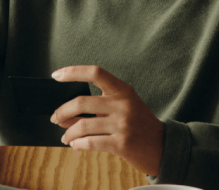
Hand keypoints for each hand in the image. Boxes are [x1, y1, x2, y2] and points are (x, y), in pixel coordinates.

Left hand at [49, 65, 164, 175]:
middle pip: (81, 102)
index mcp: (123, 90)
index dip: (73, 72)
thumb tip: (64, 115)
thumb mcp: (124, 107)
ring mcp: (122, 124)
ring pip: (82, 126)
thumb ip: (98, 107)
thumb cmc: (140, 125)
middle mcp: (123, 104)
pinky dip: (78, 144)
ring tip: (67, 137)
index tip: (56, 75)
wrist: (163, 146)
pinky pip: (89, 142)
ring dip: (69, 134)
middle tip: (56, 118)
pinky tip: (77, 145)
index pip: (95, 73)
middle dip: (62, 112)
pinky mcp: (121, 143)